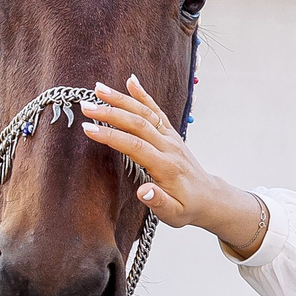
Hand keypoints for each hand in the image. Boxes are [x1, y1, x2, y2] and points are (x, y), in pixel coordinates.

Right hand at [80, 77, 268, 256]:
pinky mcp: (170, 133)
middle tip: (86, 106)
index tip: (88, 129)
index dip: (111, 136)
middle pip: (138, 123)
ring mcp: (170, 137)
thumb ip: (159, 202)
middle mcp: (168, 147)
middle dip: (111, 113)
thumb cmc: (187, 207)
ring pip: (145, 112)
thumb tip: (143, 192)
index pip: (135, 146)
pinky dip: (143, 95)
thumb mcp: (173, 214)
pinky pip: (156, 110)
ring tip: (98, 88)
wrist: (209, 198)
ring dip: (122, 99)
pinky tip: (131, 81)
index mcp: (165, 166)